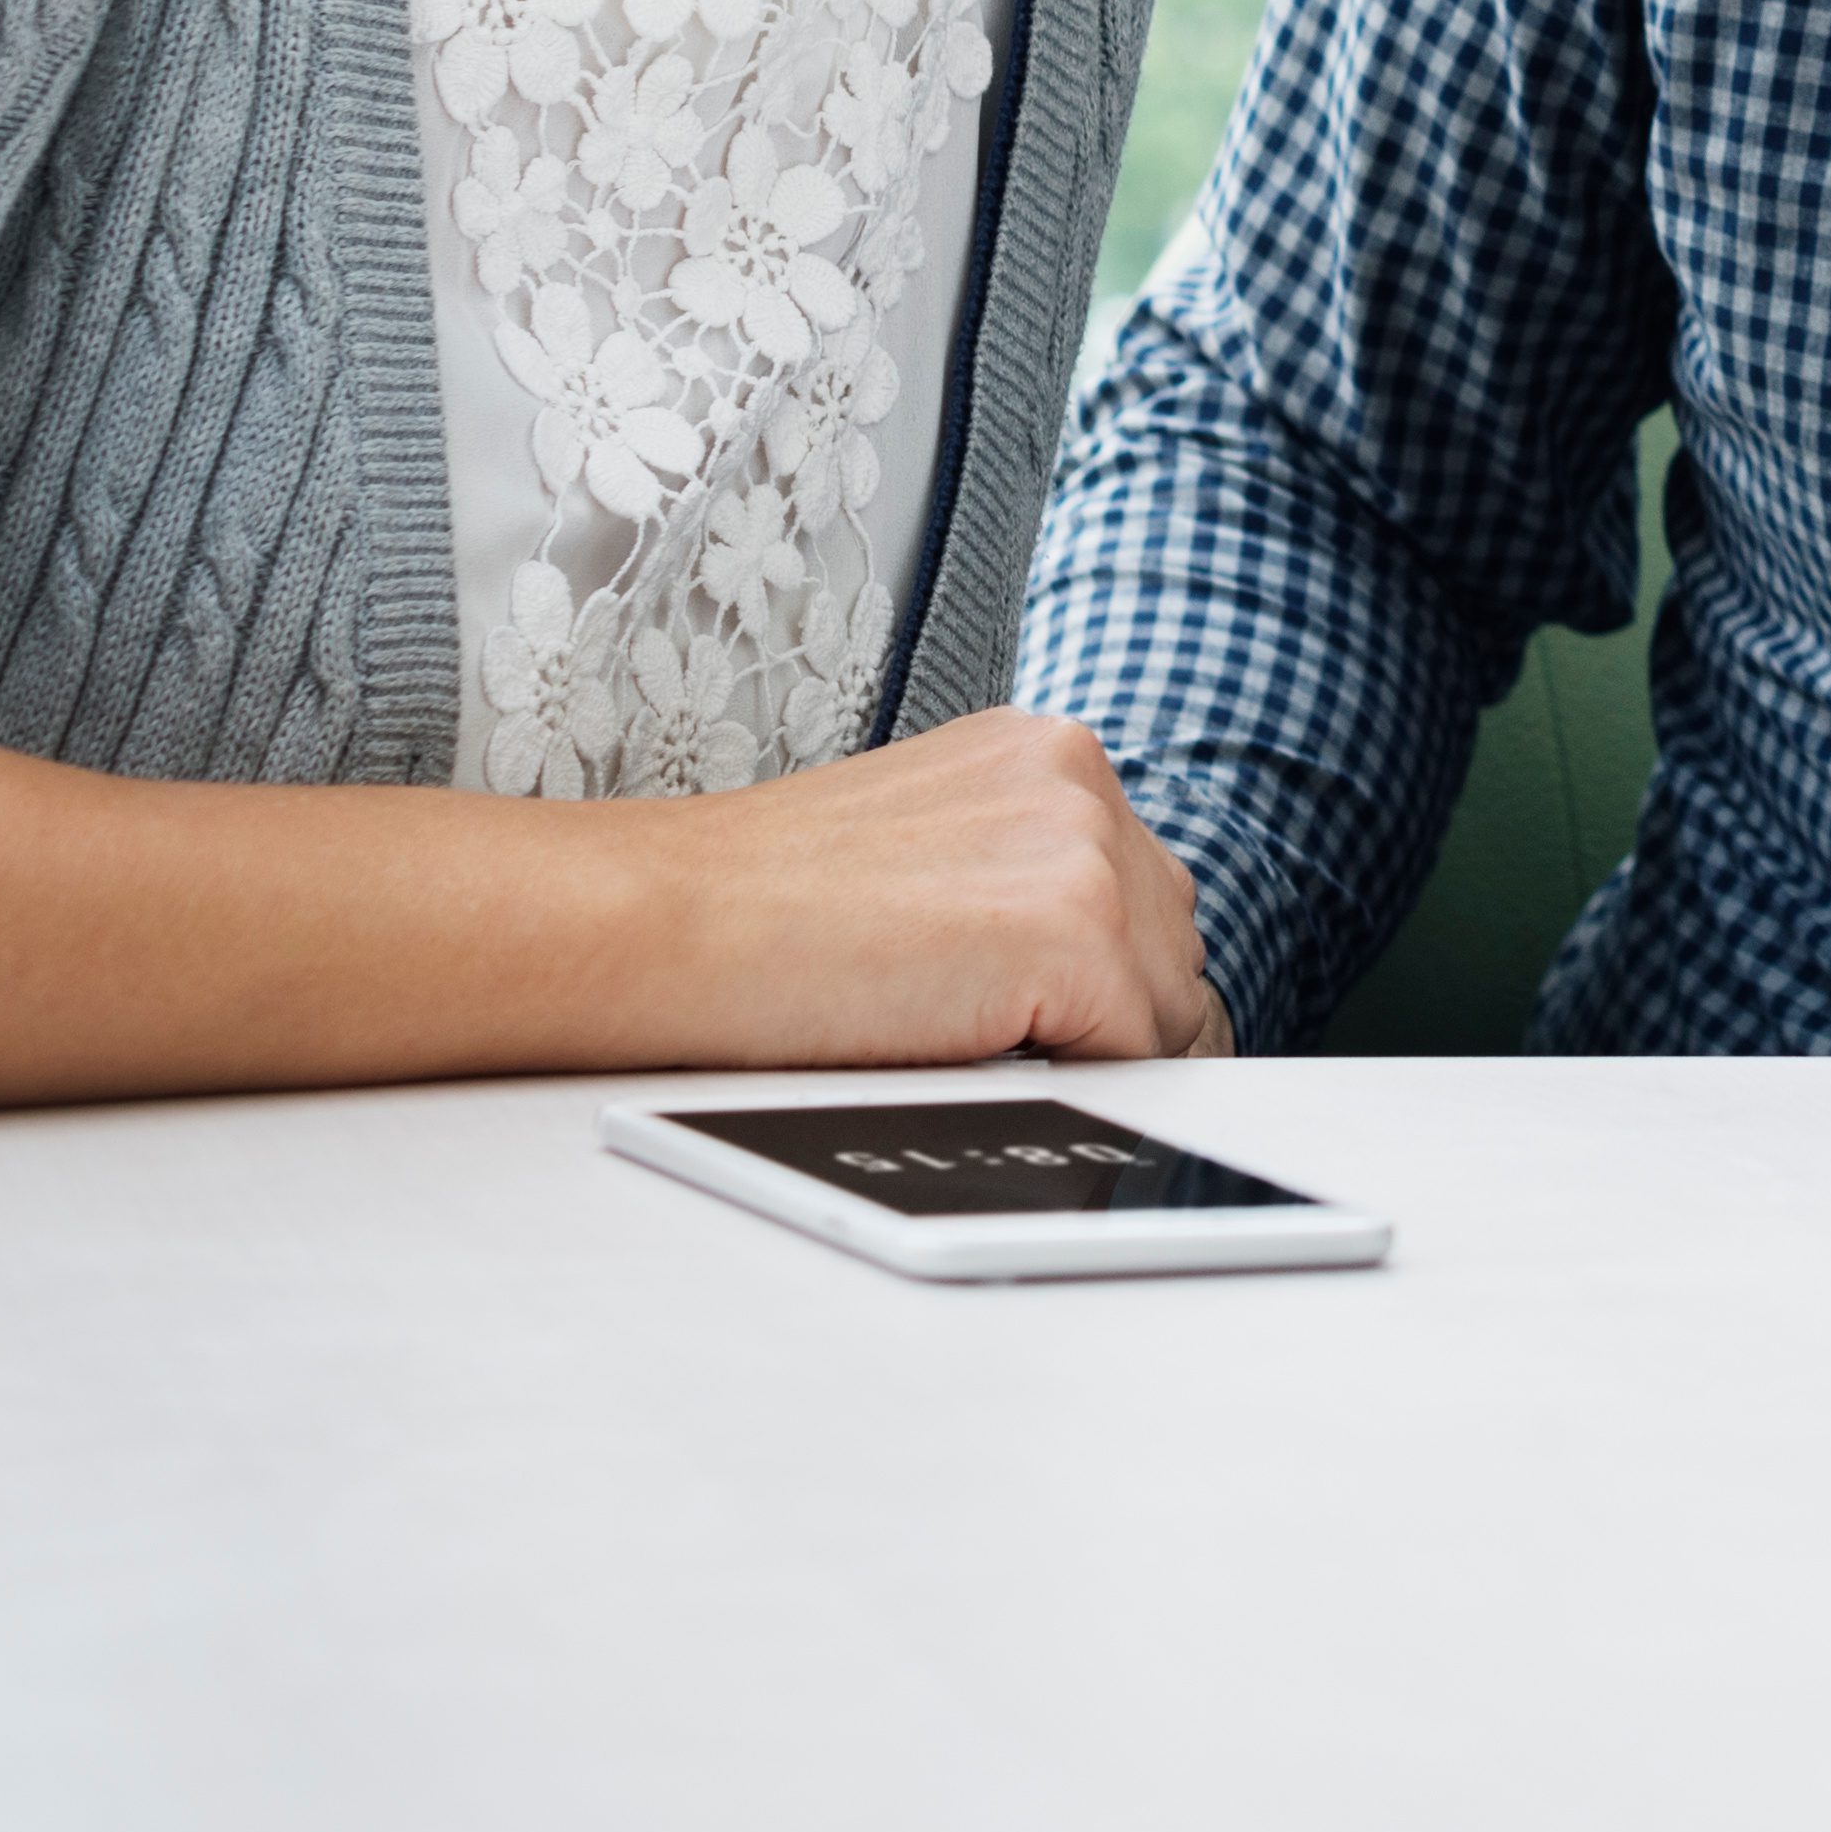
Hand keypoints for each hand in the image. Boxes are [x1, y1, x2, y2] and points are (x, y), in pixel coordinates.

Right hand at [611, 709, 1224, 1068]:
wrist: (658, 923)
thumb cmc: (754, 908)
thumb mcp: (926, 850)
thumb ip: (1021, 874)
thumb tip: (1099, 964)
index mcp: (1043, 753)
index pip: (1144, 889)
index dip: (1097, 971)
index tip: (1023, 1002)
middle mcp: (1078, 779)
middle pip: (1171, 944)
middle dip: (1105, 1007)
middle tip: (978, 1030)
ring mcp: (1084, 848)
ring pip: (1166, 1003)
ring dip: (1085, 1044)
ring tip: (955, 1031)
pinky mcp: (1073, 931)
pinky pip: (1134, 1052)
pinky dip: (1065, 1078)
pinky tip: (960, 1047)